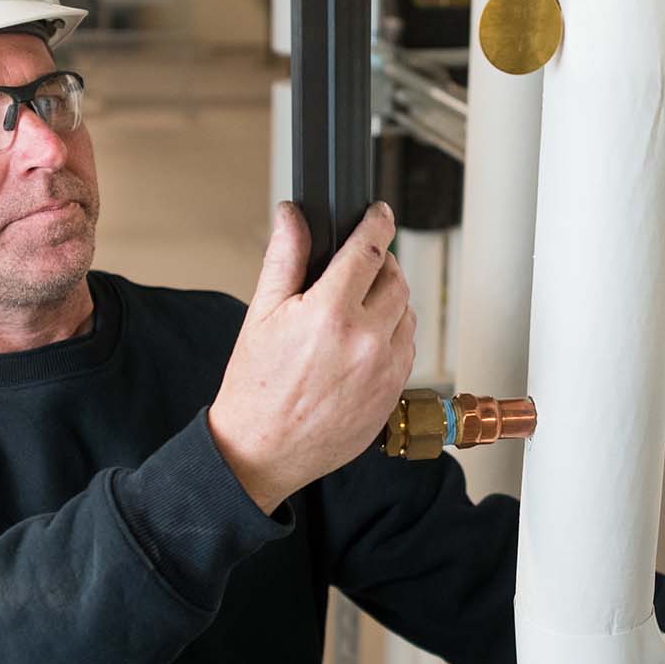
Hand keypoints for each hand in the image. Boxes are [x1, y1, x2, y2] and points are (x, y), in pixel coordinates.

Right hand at [208, 202, 415, 512]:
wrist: (263, 450)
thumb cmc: (256, 387)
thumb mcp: (262, 314)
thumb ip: (285, 258)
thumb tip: (291, 215)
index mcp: (330, 314)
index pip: (370, 250)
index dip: (377, 223)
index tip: (379, 213)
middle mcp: (366, 341)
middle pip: (395, 279)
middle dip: (381, 264)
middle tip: (360, 266)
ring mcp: (385, 370)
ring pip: (407, 313)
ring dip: (390, 301)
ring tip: (357, 308)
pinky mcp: (393, 393)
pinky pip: (407, 349)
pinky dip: (393, 336)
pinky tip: (364, 342)